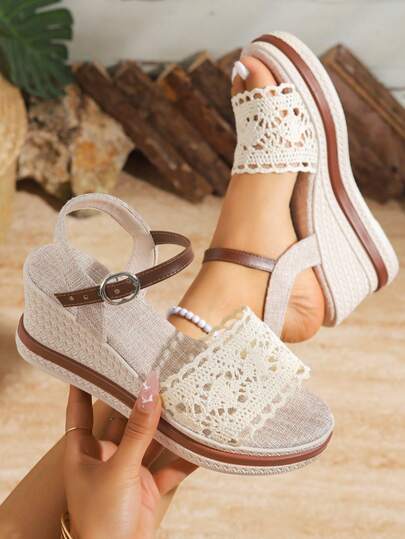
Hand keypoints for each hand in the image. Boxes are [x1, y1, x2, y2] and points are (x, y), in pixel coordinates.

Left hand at [64, 371, 194, 538]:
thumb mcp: (119, 469)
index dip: (83, 385)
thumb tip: (149, 391)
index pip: (79, 409)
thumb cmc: (101, 520)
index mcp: (83, 452)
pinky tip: (201, 443)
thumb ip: (138, 430)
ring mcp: (128, 471)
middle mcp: (105, 457)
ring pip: (149, 440)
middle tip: (153, 372)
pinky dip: (185, 456)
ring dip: (166, 425)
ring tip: (183, 399)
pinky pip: (169, 465)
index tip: (92, 360)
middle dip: (137, 400)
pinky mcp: (148, 487)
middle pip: (121, 420)